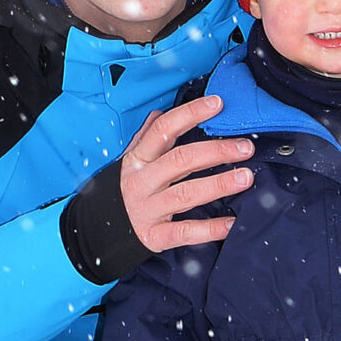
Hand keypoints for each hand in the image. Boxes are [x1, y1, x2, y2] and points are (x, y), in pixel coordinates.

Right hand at [120, 96, 253, 254]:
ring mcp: (147, 209)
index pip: (163, 130)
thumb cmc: (122, 191)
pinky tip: (232, 223)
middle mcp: (141, 182)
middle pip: (180, 160)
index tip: (217, 103)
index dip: (190, 114)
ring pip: (185, 194)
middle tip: (245, 147)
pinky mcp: (153, 236)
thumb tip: (159, 113)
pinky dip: (210, 229)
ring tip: (245, 177)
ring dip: (218, 184)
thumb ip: (146, 139)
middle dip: (216, 151)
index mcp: (137, 160)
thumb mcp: (129, 162)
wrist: (95, 233)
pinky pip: (185, 231)